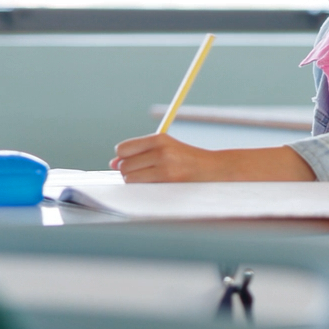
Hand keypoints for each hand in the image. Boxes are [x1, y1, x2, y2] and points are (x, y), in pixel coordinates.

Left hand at [110, 136, 317, 182]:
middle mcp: (161, 150)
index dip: (123, 158)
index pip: (123, 149)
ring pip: (130, 177)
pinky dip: (143, 189)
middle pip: (124, 165)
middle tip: (146, 174)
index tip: (132, 163)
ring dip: (135, 182)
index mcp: (159, 139)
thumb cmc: (187, 161)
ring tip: (152, 180)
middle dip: (128, 171)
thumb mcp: (166, 149)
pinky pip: (141, 187)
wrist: (215, 171)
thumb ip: (140, 153)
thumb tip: (113, 163)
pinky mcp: (169, 181)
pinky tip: (155, 187)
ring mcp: (165, 167)